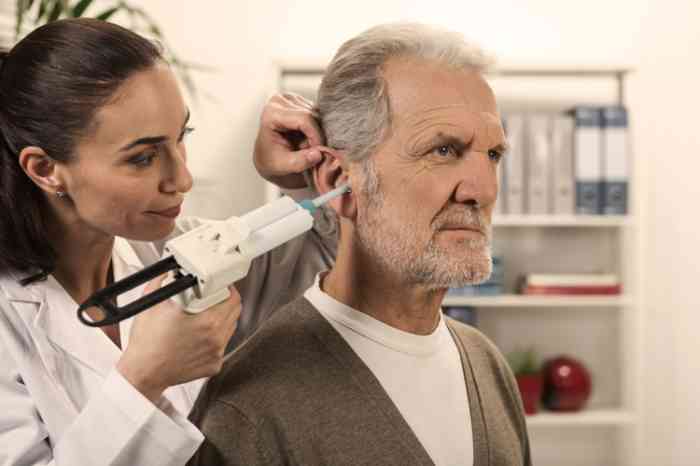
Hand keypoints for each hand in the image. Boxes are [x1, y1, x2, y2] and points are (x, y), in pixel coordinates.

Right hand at [116, 274, 240, 402]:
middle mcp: (215, 336)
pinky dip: (215, 338)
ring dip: (222, 318)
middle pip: (235, 309)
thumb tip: (171, 271)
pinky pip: (223, 345)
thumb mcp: (153, 303)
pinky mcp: (215, 364)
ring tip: (203, 317)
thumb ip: (164, 280)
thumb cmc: (147, 343)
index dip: (225, 287)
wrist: (143, 372)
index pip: (232, 296)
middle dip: (225, 301)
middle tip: (212, 298)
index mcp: (206, 319)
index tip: (219, 286)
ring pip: (231, 326)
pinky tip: (199, 336)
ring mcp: (217, 352)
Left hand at [253, 92, 328, 188]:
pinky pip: (318, 114)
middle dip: (316, 136)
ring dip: (317, 133)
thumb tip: (318, 154)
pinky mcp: (300, 102)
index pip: (304, 118)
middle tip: (310, 152)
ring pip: (318, 114)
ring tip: (306, 146)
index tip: (318, 153)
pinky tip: (307, 139)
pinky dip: (317, 129)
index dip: (315, 136)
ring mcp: (291, 99)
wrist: (267, 156)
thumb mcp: (283, 165)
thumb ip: (299, 162)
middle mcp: (281, 100)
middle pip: (312, 115)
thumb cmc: (271, 160)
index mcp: (272, 112)